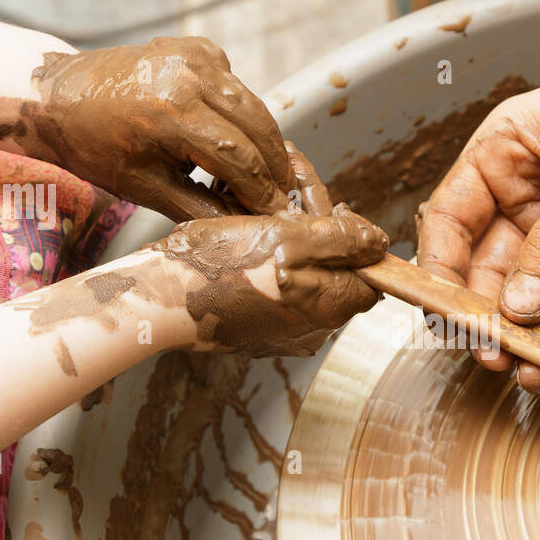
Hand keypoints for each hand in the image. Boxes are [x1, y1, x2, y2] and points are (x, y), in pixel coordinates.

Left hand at [0, 36, 294, 220]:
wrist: (61, 95)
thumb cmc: (96, 147)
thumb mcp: (146, 188)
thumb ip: (203, 209)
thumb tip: (248, 227)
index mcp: (171, 114)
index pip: (240, 159)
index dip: (263, 191)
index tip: (278, 213)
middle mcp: (188, 77)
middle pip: (258, 127)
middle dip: (275, 167)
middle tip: (284, 197)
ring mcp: (195, 56)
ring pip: (253, 105)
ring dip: (266, 142)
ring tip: (268, 175)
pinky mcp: (199, 48)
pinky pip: (237, 87)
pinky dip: (243, 114)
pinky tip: (234, 137)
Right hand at [152, 154, 387, 356]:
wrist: (161, 298)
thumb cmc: (221, 266)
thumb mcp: (289, 237)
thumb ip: (342, 240)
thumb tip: (379, 243)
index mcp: (329, 307)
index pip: (370, 276)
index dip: (355, 240)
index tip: (330, 213)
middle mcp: (312, 329)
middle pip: (336, 275)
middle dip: (320, 236)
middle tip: (294, 205)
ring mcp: (282, 334)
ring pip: (304, 281)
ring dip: (293, 246)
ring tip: (267, 216)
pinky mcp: (254, 332)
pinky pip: (276, 294)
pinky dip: (270, 266)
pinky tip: (248, 242)